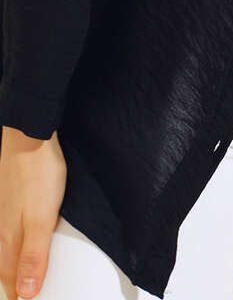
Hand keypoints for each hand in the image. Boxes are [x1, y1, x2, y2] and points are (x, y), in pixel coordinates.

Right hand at [0, 126, 65, 298]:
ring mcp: (6, 212)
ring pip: (7, 248)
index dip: (19, 294)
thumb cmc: (37, 173)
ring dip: (15, 264)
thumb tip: (25, 294)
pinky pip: (11, 230)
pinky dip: (16, 243)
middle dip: (15, 283)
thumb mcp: (42, 219)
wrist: (30, 135)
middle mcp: (3, 228)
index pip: (11, 279)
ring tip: (21, 276)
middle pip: (7, 266)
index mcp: (9, 239)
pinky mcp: (12, 198)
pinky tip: (21, 239)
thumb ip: (34, 256)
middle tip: (22, 296)